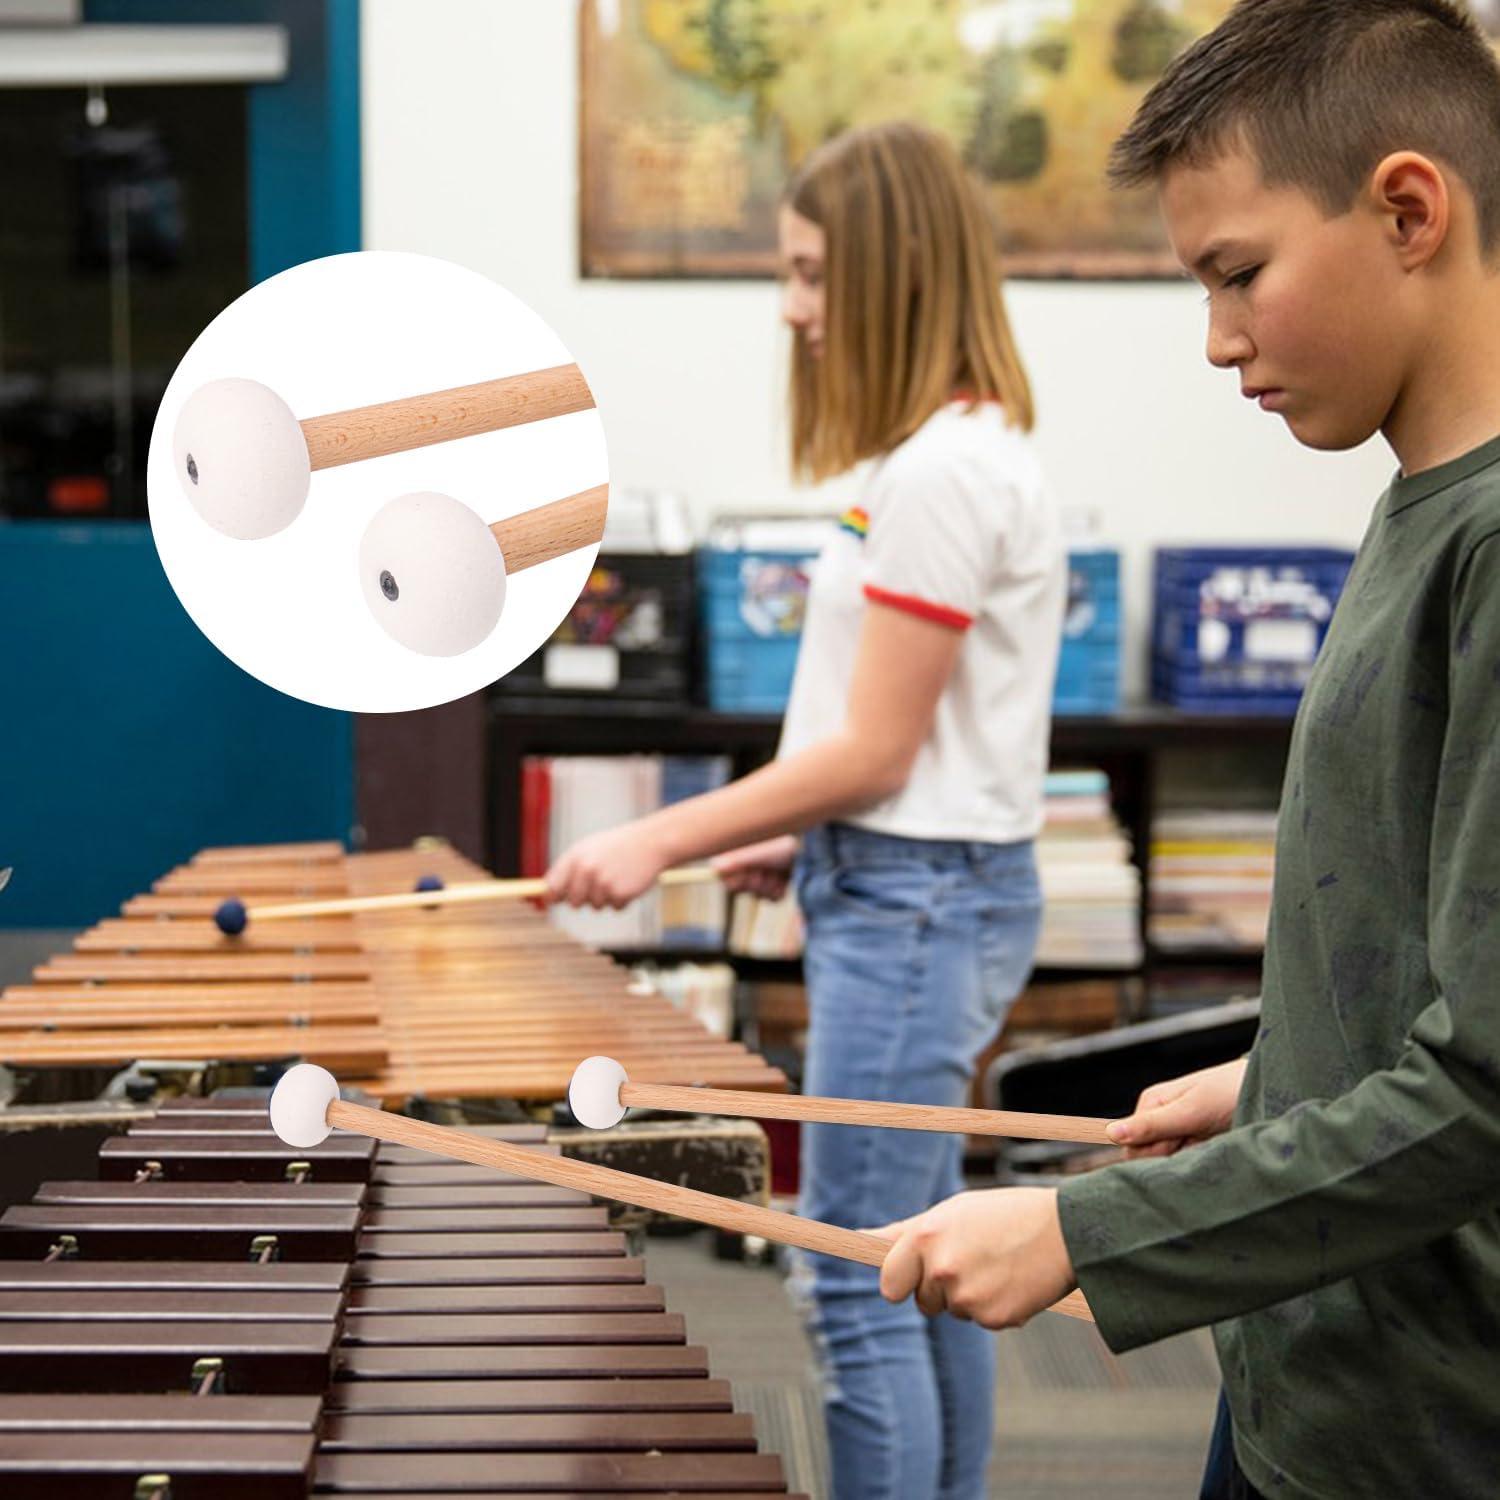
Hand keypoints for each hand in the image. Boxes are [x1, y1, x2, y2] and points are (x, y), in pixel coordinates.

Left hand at [544, 823, 670, 908]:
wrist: (650, 842)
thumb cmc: (617, 846)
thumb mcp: (590, 848)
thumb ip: (569, 868)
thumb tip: (550, 895)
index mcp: (576, 857)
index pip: (552, 886)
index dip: (550, 897)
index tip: (552, 902)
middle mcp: (586, 870)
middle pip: (573, 902)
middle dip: (584, 898)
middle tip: (599, 884)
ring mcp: (603, 882)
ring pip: (595, 906)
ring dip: (606, 897)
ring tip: (617, 877)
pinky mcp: (620, 893)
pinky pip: (615, 908)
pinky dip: (622, 900)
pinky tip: (628, 882)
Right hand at [711, 835, 798, 899]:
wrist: (812, 851)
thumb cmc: (784, 846)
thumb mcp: (761, 853)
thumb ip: (738, 860)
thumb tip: (714, 867)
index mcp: (739, 852)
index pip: (722, 874)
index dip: (735, 879)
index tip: (747, 874)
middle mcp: (748, 864)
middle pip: (739, 889)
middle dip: (755, 883)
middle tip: (766, 872)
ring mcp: (763, 875)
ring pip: (757, 895)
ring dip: (769, 887)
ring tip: (779, 874)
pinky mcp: (776, 886)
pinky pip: (771, 899)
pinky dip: (779, 891)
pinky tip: (785, 880)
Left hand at [872, 1187, 1074, 1328]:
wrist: (1065, 1230)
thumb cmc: (1001, 1215)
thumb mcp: (950, 1212)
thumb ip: (904, 1233)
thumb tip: (859, 1238)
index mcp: (926, 1238)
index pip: (890, 1283)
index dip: (903, 1282)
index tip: (913, 1278)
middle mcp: (941, 1270)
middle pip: (924, 1302)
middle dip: (942, 1289)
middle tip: (973, 1259)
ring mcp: (967, 1298)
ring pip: (955, 1311)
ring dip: (971, 1297)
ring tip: (998, 1265)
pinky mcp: (994, 1319)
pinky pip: (983, 1321)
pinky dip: (997, 1308)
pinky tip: (1014, 1282)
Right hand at [1105, 1057, 1247, 1159]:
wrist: (1269, 1090)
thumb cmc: (1230, 1092)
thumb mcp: (1190, 1110)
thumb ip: (1152, 1125)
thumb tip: (1110, 1133)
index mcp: (1151, 1104)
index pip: (1132, 1146)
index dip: (1153, 1153)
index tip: (1177, 1146)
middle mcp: (1161, 1119)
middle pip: (1150, 1156)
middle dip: (1172, 1158)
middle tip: (1198, 1142)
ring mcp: (1180, 1133)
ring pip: (1170, 1163)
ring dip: (1189, 1161)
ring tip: (1211, 1144)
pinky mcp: (1198, 1145)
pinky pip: (1188, 1164)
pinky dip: (1201, 1163)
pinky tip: (1214, 1151)